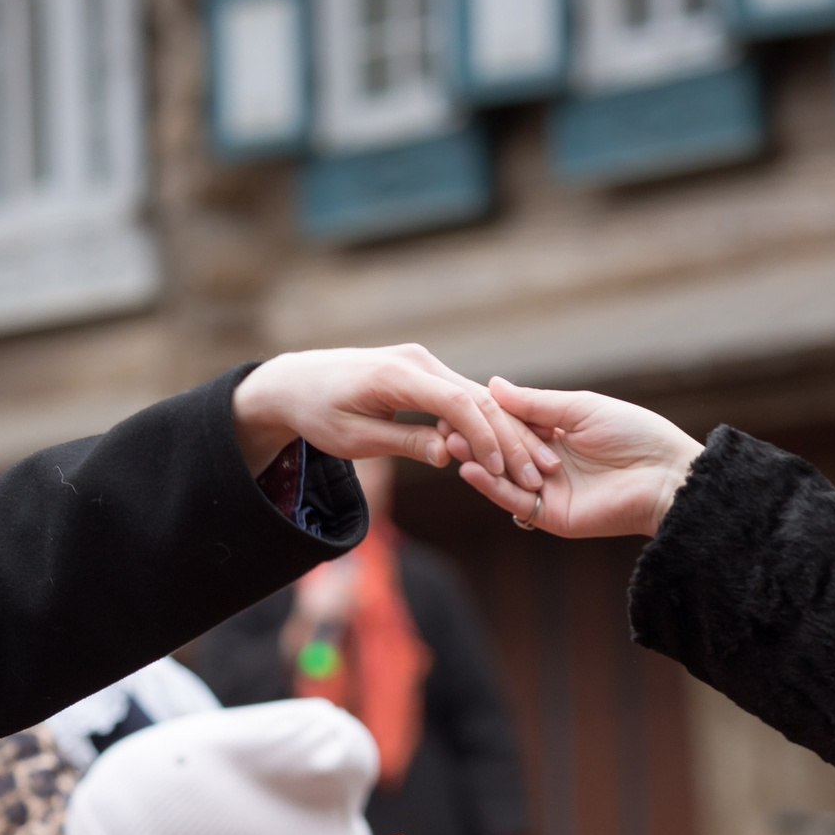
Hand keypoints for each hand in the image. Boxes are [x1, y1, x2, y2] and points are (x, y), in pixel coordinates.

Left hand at [230, 346, 557, 481]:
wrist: (298, 382)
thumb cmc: (319, 412)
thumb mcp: (354, 437)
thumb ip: (402, 443)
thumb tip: (447, 456)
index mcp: (398, 374)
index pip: (456, 402)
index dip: (483, 437)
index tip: (501, 469)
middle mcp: (418, 361)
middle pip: (477, 398)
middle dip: (508, 437)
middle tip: (536, 473)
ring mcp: (424, 364)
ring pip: (477, 397)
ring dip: (506, 432)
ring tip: (535, 464)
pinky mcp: (426, 373)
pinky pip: (463, 397)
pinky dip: (487, 423)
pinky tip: (513, 448)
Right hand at [446, 378, 704, 538]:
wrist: (666, 477)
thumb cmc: (634, 434)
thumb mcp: (580, 408)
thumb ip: (535, 402)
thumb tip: (492, 384)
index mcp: (557, 432)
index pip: (511, 421)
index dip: (486, 413)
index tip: (455, 401)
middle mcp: (547, 461)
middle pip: (501, 448)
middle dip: (474, 436)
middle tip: (443, 423)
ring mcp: (546, 490)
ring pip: (501, 475)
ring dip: (476, 460)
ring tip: (451, 443)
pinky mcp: (549, 515)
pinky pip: (513, 501)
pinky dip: (490, 487)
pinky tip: (469, 471)